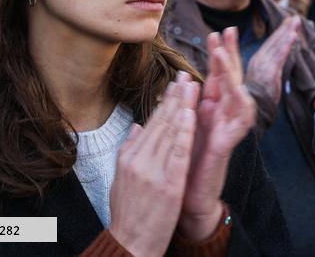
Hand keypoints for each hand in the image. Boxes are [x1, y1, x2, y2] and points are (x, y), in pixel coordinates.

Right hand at [109, 73, 198, 256]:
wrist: (129, 243)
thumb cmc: (128, 213)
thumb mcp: (122, 179)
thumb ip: (129, 150)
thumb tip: (137, 127)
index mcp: (129, 157)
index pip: (151, 123)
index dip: (165, 102)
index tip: (175, 84)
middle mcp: (139, 160)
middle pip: (161, 122)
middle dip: (176, 96)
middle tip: (186, 74)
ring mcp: (152, 172)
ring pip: (170, 132)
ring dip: (183, 106)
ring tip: (193, 85)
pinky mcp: (168, 184)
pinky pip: (178, 152)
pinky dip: (185, 131)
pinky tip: (191, 114)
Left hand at [178, 28, 257, 240]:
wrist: (190, 199)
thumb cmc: (187, 164)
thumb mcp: (185, 127)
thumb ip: (187, 106)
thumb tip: (182, 84)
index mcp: (211, 109)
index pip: (217, 76)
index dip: (218, 54)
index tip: (215, 33)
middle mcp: (224, 116)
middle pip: (231, 78)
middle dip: (230, 54)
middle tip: (228, 30)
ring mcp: (229, 129)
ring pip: (237, 94)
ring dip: (230, 73)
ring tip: (221, 52)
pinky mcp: (228, 144)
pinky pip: (236, 121)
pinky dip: (234, 104)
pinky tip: (231, 90)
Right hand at [245, 15, 300, 105]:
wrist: (254, 109)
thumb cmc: (259, 98)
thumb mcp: (264, 79)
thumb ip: (272, 67)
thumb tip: (282, 59)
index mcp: (258, 60)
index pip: (270, 43)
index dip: (280, 32)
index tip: (288, 22)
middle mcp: (260, 59)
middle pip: (274, 40)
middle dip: (285, 28)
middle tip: (295, 17)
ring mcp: (265, 65)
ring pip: (278, 44)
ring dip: (287, 31)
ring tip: (296, 21)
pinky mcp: (271, 71)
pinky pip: (281, 55)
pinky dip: (287, 44)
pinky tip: (293, 35)